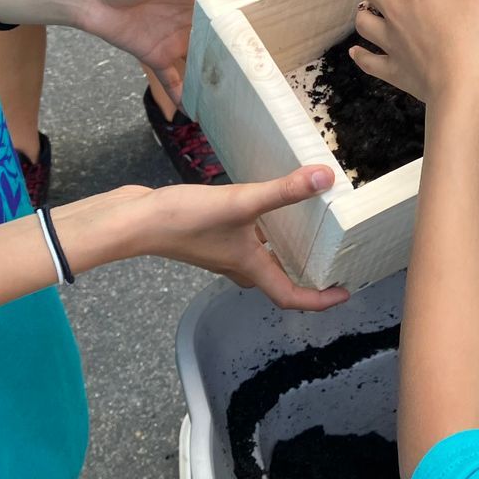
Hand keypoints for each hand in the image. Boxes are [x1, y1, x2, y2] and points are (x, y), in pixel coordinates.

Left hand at [66, 0, 248, 103]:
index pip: (231, 11)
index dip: (250, 23)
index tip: (275, 38)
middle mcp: (190, 20)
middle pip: (219, 41)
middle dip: (238, 57)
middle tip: (264, 76)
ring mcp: (174, 40)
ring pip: (201, 63)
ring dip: (215, 78)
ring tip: (238, 98)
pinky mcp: (155, 57)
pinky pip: (173, 80)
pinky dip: (184, 95)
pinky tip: (197, 112)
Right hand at [92, 169, 348, 310]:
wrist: (134, 220)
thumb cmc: (184, 220)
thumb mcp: (240, 202)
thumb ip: (283, 191)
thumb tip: (326, 178)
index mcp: (250, 267)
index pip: (290, 296)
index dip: (319, 300)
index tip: (344, 292)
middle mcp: (237, 266)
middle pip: (277, 281)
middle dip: (305, 277)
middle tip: (330, 261)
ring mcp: (221, 252)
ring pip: (260, 260)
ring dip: (283, 253)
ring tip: (308, 231)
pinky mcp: (208, 236)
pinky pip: (244, 242)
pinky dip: (262, 233)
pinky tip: (265, 208)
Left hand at [349, 0, 478, 104]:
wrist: (460, 85)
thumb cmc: (474, 37)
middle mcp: (398, 11)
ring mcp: (391, 41)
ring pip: (364, 21)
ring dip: (364, 11)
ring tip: (369, 7)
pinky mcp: (393, 68)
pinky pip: (368, 60)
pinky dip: (360, 54)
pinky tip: (356, 51)